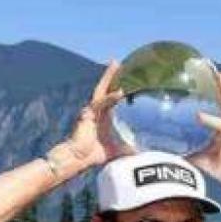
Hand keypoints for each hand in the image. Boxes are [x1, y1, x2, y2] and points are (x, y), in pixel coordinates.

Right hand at [51, 60, 126, 176]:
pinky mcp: (87, 114)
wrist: (78, 158)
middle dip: (111, 75)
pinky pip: (100, 103)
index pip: (112, 97)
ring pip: (101, 90)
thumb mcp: (117, 149)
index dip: (118, 87)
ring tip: (116, 66)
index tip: (128, 78)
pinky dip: (110, 98)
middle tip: (119, 63)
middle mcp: (97, 110)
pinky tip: (119, 92)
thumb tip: (142, 153)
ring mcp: (91, 110)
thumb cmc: (94, 154)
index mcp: (104, 116)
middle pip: (105, 88)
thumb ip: (128, 149)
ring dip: (108, 77)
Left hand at [188, 70, 220, 189]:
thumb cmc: (218, 167)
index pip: (220, 106)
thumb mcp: (197, 155)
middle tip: (219, 71)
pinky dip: (209, 121)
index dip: (217, 94)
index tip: (210, 81)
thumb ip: (186, 148)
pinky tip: (199, 116)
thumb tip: (167, 148)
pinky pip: (220, 126)